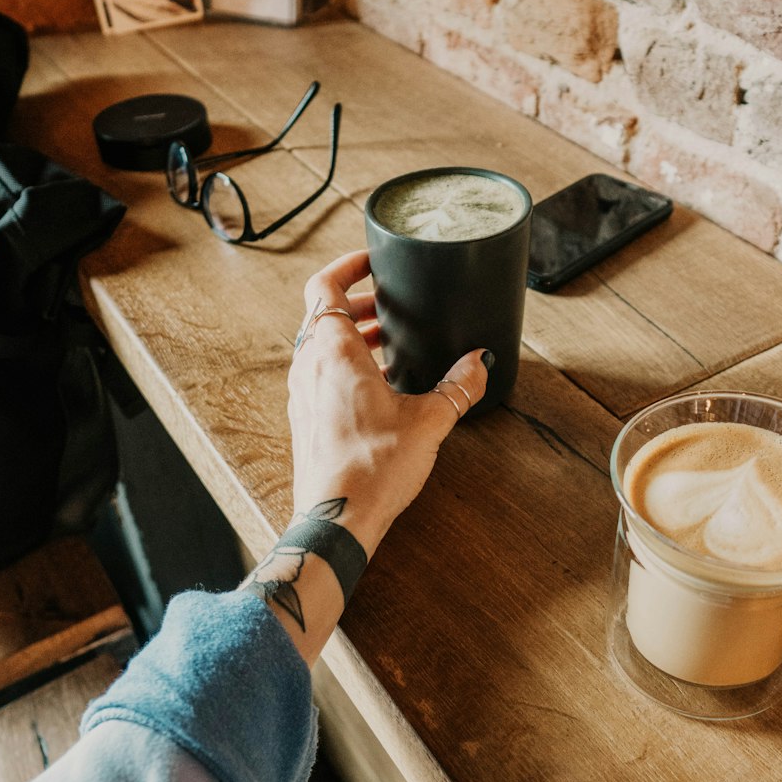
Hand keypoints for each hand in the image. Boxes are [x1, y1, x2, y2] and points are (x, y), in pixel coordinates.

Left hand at [288, 249, 491, 555]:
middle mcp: (309, 367)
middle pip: (322, 314)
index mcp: (333, 352)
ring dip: (351, 336)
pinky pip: (320, 376)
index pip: (324, 286)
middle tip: (389, 304)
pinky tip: (378, 386)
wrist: (336, 519)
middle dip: (356, 304)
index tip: (371, 262)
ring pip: (319, 346)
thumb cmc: (373, 467)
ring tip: (389, 343)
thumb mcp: (429, 421)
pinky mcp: (306, 419)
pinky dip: (344, 366)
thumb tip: (479, 364)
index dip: (346, 266)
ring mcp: (302, 394)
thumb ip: (459, 387)